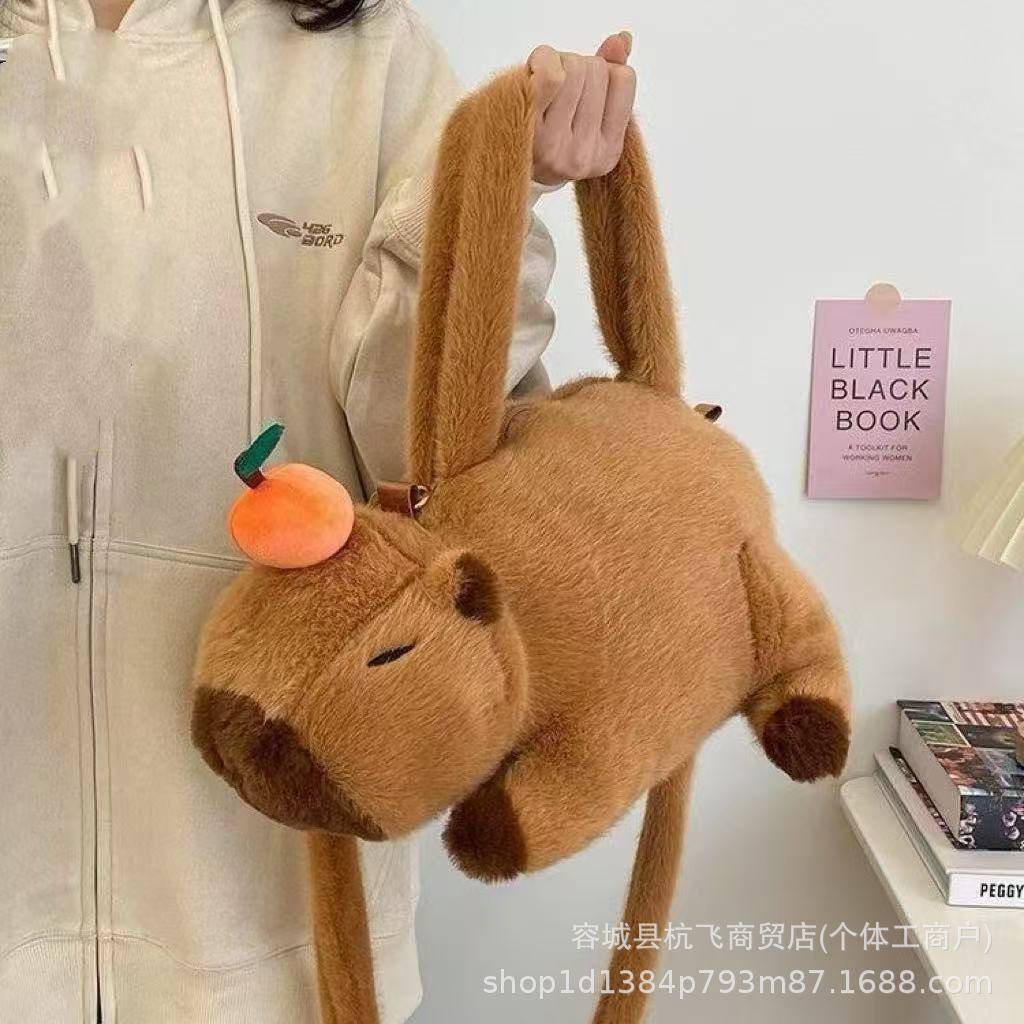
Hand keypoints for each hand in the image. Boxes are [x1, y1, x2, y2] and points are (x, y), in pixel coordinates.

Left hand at [528, 33, 636, 186]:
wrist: (501, 160)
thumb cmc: (547, 131)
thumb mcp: (587, 112)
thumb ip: (611, 74)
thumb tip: (622, 39)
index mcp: (608, 153)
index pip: (623, 78)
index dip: (603, 70)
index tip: (581, 90)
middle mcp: (584, 156)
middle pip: (597, 70)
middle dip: (576, 66)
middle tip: (556, 88)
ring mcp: (556, 148)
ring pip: (575, 67)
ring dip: (557, 61)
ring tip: (542, 86)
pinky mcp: (529, 132)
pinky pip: (551, 75)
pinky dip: (542, 60)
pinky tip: (532, 74)